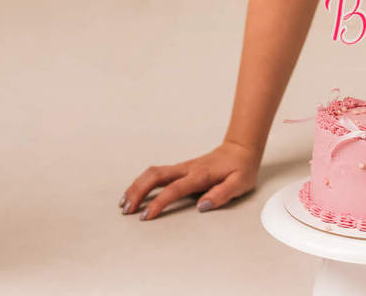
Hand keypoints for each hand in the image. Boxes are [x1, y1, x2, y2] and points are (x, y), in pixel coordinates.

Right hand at [119, 140, 259, 220]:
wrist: (240, 149)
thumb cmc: (240, 168)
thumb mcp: (239, 183)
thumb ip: (222, 194)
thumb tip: (202, 205)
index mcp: (200, 175)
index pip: (174, 189)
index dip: (158, 202)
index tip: (146, 215)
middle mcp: (187, 169)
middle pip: (155, 176)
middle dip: (138, 192)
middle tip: (127, 209)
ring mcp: (182, 167)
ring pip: (152, 173)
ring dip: (136, 186)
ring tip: (125, 202)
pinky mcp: (180, 169)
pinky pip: (156, 173)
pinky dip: (142, 182)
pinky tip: (136, 191)